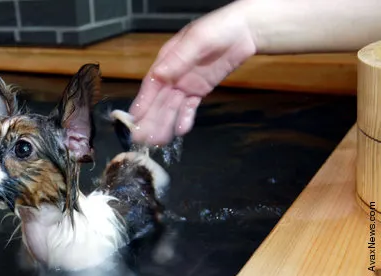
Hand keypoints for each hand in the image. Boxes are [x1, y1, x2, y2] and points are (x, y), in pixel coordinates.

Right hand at [130, 1, 257, 144]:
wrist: (245, 31)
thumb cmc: (219, 29)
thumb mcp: (197, 40)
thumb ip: (178, 59)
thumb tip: (159, 75)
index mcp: (167, 60)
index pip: (151, 84)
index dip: (143, 102)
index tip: (134, 119)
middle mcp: (173, 75)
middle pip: (159, 100)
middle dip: (151, 119)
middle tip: (142, 139)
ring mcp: (186, 84)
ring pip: (172, 107)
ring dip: (164, 124)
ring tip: (158, 141)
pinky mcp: (200, 90)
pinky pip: (190, 107)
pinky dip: (185, 118)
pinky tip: (180, 131)